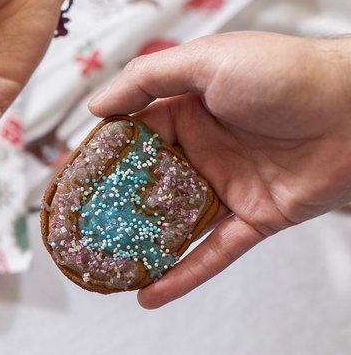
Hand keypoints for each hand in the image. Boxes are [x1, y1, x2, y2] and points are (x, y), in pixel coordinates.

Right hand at [89, 32, 350, 307]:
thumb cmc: (288, 72)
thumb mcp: (207, 60)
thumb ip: (146, 79)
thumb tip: (95, 108)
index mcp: (189, 108)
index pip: (130, 137)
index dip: (98, 159)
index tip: (66, 182)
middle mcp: (204, 148)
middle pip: (146, 185)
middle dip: (110, 210)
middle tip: (73, 234)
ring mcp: (228, 185)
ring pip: (174, 224)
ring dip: (139, 248)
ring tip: (101, 270)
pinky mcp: (255, 218)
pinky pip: (213, 253)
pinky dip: (183, 276)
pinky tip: (149, 295)